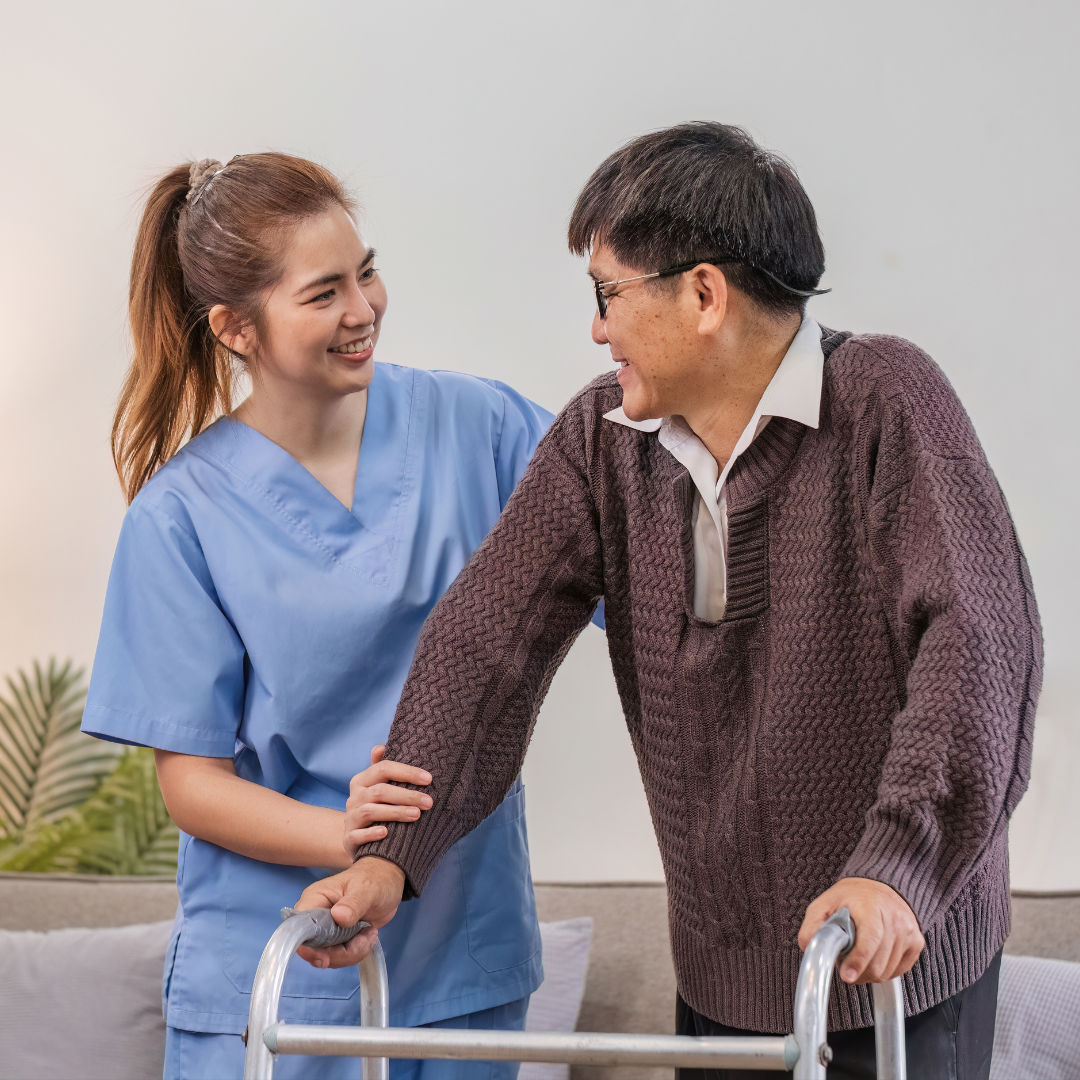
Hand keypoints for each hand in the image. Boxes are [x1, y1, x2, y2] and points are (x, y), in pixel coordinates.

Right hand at [294, 857, 406, 968]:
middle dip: (340, 953)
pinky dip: (356, 952)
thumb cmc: (374, 879)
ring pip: (329, 957)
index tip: (327, 957)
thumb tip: (338, 917)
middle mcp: (316, 917)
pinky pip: (340, 957)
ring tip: (369, 934)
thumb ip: (353, 903)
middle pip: (314, 950)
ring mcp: (327, 930)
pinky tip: (369, 935)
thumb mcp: (366, 889)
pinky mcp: (339, 940)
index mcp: (314, 900)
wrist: (388, 883)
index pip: (299, 929)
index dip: (309, 948)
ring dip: (351, 953)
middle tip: (363, 940)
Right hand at [344, 746, 432, 858]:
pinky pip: (357, 835)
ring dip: (395, 812)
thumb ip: (382, 767)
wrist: (357, 837)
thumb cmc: (376, 805)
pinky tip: (386, 832)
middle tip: (429, 802)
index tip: (429, 779)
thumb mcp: (377, 785)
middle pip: (380, 791)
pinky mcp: (349, 838)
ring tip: (417, 814)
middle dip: (407, 795)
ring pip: (370, 811)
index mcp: (362, 780)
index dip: (407, 772)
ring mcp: (351, 818)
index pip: (383, 768)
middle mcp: (354, 797)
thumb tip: (381, 747)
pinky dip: (371, 833)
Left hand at [798, 877, 924, 984]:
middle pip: (877, 964)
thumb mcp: (823, 905)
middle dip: (856, 970)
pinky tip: (872, 956)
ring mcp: (909, 932)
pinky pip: (897, 972)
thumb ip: (813, 926)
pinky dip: (882, 971)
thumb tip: (808, 947)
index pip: (869, 940)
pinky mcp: (917, 943)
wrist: (878, 887)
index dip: (857, 961)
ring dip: (867, 972)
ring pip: (886, 972)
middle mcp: (895, 919)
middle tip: (844, 962)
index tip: (846, 975)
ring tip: (857, 955)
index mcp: (871, 906)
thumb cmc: (849, 898)